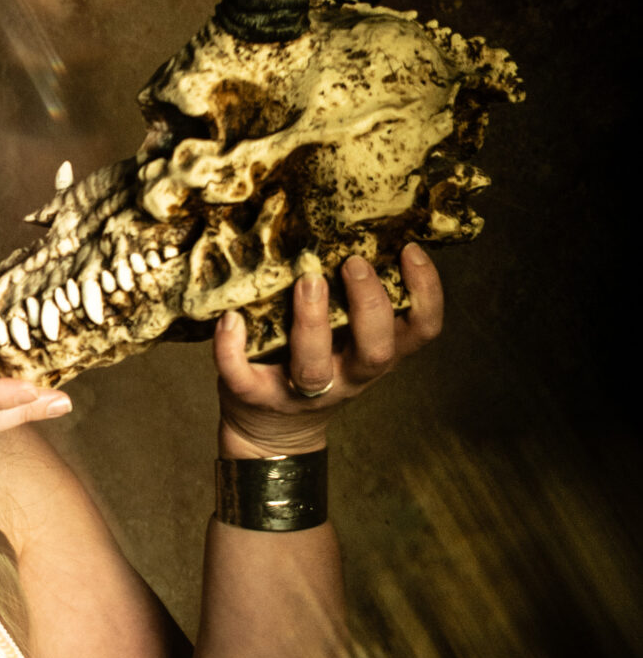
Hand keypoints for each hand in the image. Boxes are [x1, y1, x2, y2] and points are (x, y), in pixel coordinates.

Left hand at [214, 245, 444, 458]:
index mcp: (374, 355)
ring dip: (312, 323)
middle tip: (353, 263)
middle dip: (370, 305)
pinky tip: (231, 319)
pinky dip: (233, 350)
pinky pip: (244, 378)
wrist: (271, 428)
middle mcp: (347, 376)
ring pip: (314, 368)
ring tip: (306, 281)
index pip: (422, 331)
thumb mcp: (346, 336)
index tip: (409, 250)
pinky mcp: (256, 398)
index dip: (426, 293)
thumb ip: (353, 300)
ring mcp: (302, 392)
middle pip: (377, 351)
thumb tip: (352, 229)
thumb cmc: (313, 362)